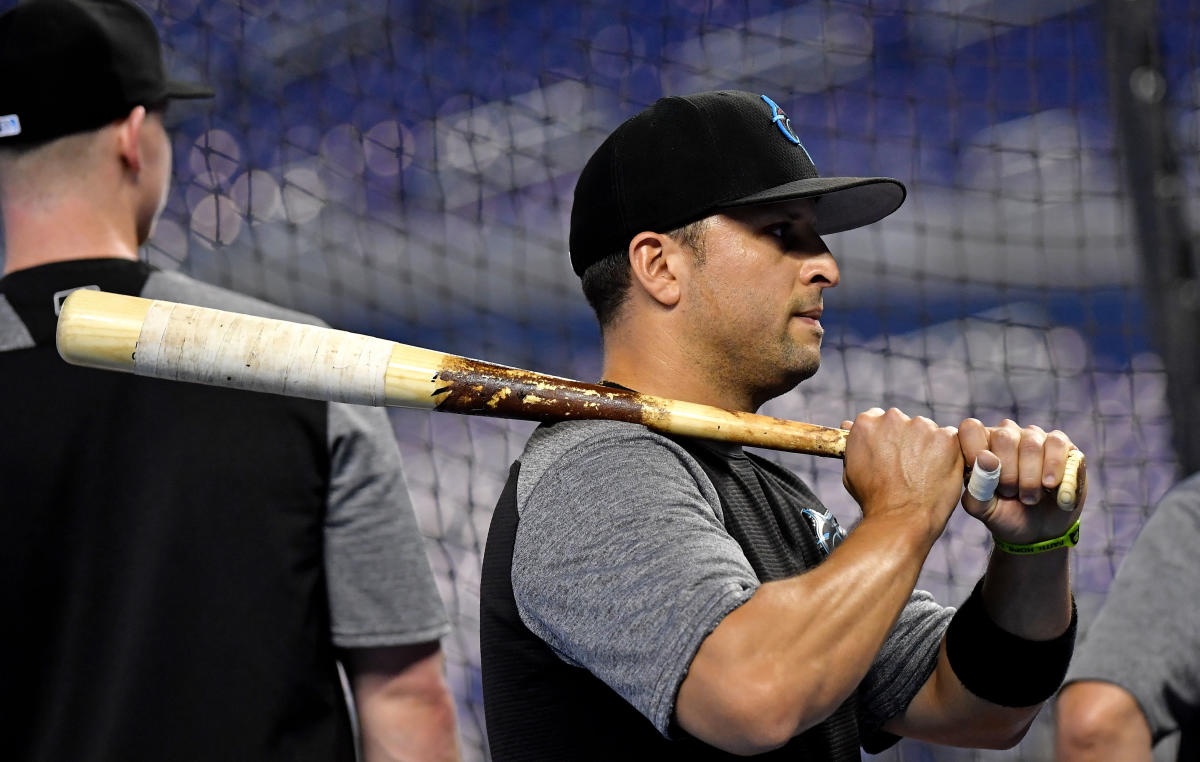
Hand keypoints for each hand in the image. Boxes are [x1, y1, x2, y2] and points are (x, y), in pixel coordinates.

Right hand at [842, 408, 964, 537]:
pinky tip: (940, 474)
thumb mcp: (851, 468)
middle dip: (909, 440)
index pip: (879, 418)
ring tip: (925, 475)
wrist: (899, 518)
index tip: (891, 451)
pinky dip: (950, 455)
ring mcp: (922, 426)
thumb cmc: (873, 499)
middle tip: (909, 467)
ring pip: (929, 432)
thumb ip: (855, 443)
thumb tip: (848, 426)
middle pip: (906, 423)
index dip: (887, 437)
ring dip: (929, 447)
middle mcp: (893, 418)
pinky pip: (951, 441)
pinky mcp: (946, 437)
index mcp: (867, 423)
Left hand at [957, 418, 1086, 544]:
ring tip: (1030, 497)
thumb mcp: (984, 508)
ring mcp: (1034, 436)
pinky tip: (1052, 487)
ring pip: (1032, 443)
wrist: (1038, 530)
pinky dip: (1055, 470)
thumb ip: (977, 486)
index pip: (971, 428)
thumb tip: (985, 457)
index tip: (984, 478)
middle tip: (1010, 493)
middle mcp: (1006, 434)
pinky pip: (1057, 444)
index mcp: (980, 444)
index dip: (974, 450)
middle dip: (1008, 473)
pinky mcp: (1060, 444)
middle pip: (1004, 437)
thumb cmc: (1004, 513)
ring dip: (1031, 478)